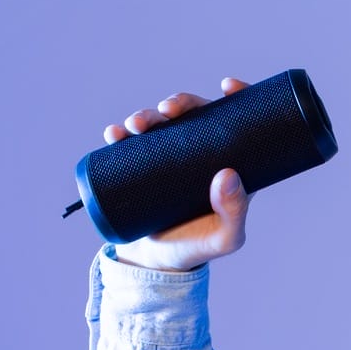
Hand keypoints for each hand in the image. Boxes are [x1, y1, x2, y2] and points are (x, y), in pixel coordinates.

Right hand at [101, 77, 251, 270]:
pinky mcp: (140, 165)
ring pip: (159, 124)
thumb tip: (227, 174)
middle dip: (180, 103)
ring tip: (135, 125)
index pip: (236, 122)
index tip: (228, 86)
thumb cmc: (199, 247)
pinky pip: (128, 143)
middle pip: (193, 115)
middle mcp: (198, 153)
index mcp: (227, 162)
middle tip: (169, 109)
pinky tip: (114, 133)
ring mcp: (167, 157)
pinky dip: (118, 133)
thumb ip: (234, 212)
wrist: (158, 262)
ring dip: (147, 115)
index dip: (236, 98)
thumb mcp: (225, 237)